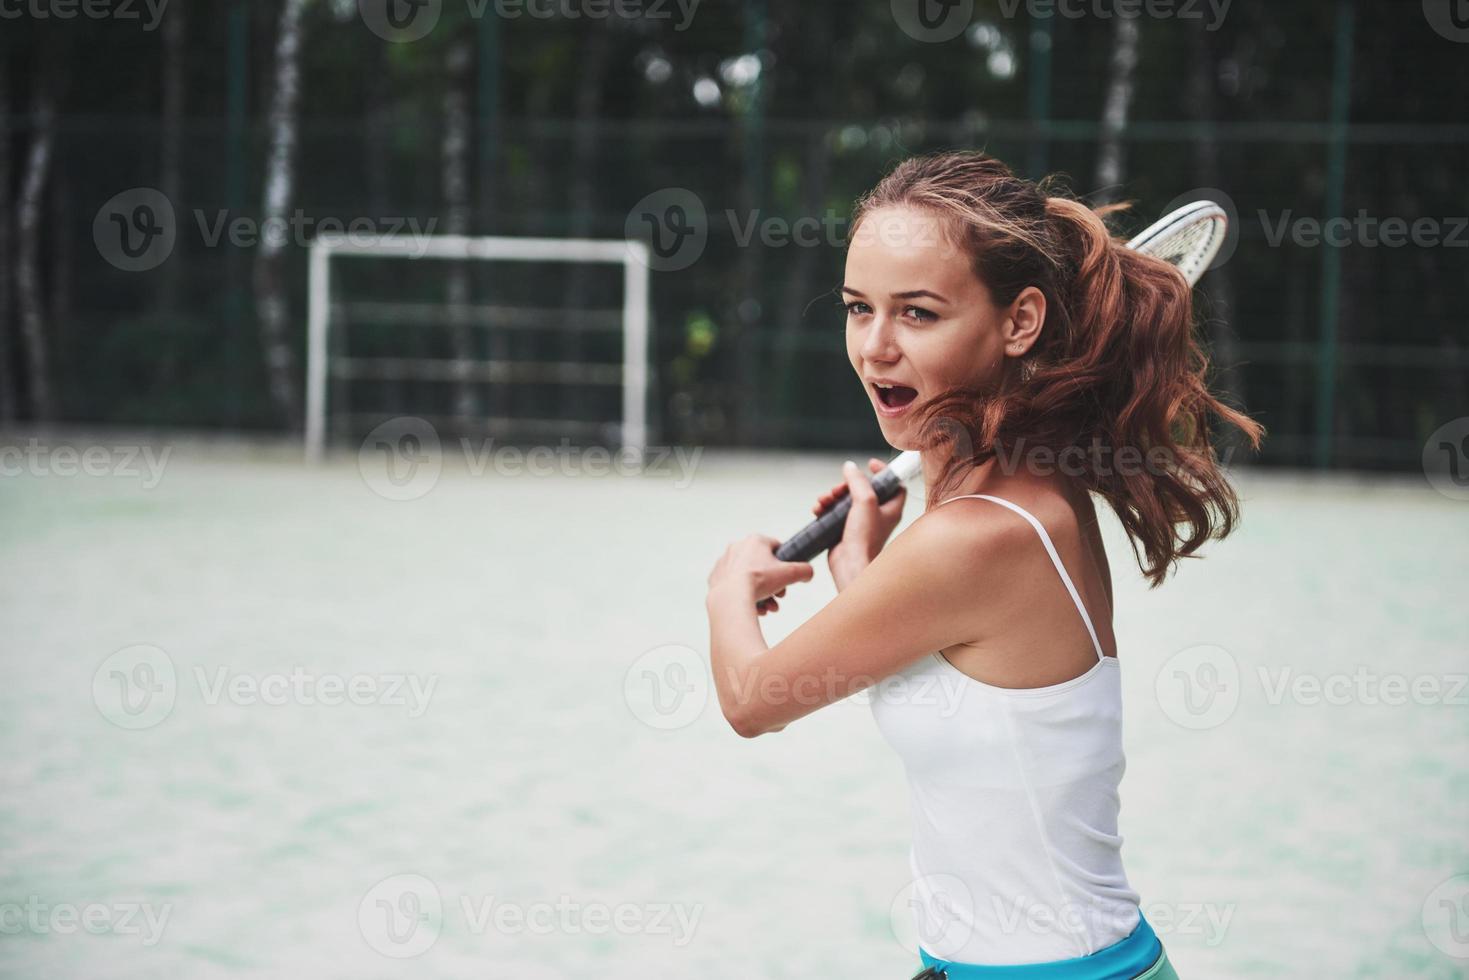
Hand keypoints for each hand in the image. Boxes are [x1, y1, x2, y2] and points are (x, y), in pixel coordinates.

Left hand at [707, 534, 814, 613]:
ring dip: (762, 594)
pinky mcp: (715, 578)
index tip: (787, 578)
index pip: (776, 548)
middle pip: (763, 567)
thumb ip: (804, 570)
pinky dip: (745, 597)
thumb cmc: (759, 582)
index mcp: (755, 541)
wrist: (731, 597)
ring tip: (769, 608)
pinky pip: (735, 588)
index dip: (785, 564)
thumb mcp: (790, 574)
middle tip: (779, 597)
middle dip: (774, 585)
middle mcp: (737, 547)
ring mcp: (724, 563)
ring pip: (749, 579)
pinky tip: (754, 609)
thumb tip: (808, 573)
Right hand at [816, 458, 905, 591]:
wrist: (850, 565)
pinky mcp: (844, 530)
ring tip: (824, 501)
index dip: (884, 472)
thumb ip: (858, 480)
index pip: (893, 484)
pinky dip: (825, 508)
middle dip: (847, 485)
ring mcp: (860, 523)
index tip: (869, 464)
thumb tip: (850, 466)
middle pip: (863, 490)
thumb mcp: (865, 502)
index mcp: (891, 509)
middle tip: (838, 489)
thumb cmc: (865, 539)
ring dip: (832, 496)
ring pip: (845, 500)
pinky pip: (834, 513)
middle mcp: (877, 516)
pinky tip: (818, 510)